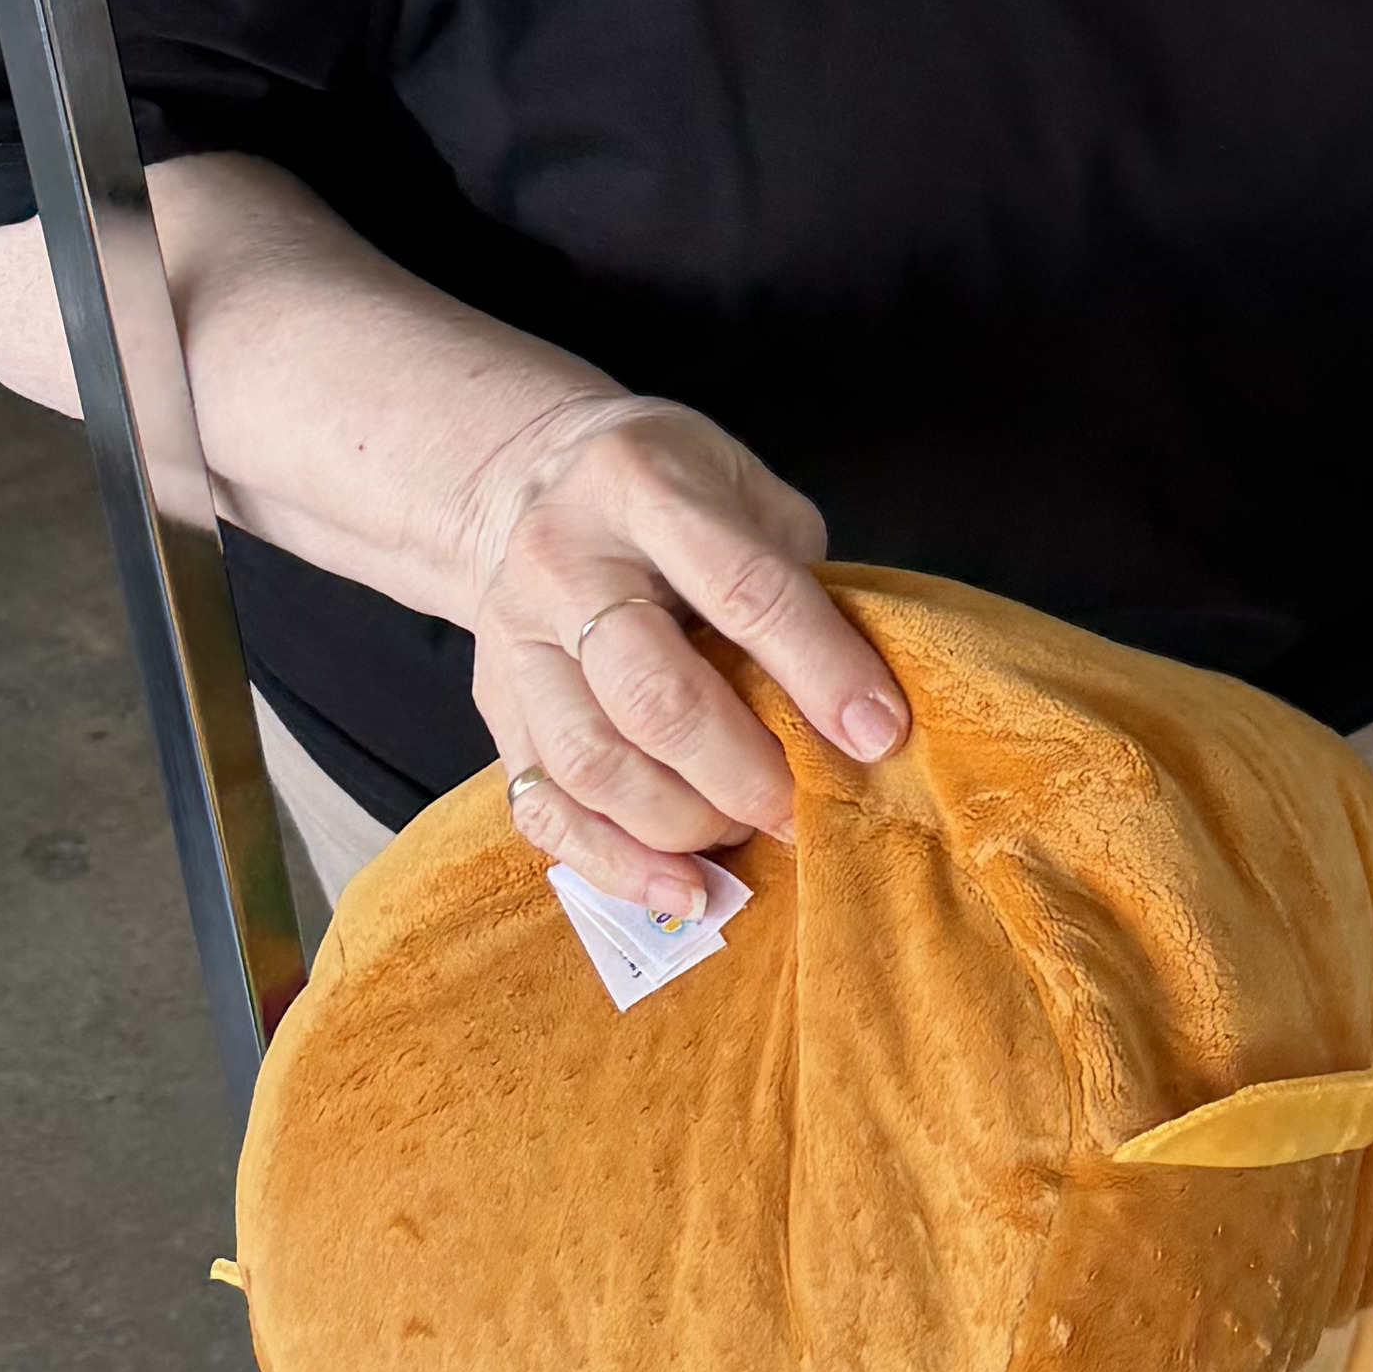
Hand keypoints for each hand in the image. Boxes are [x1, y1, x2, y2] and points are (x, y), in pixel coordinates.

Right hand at [456, 392, 905, 914]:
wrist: (520, 481)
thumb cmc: (668, 489)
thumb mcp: (742, 486)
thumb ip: (795, 574)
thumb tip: (858, 702)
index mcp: (640, 483)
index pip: (741, 589)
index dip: (817, 669)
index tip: (879, 734)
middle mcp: (563, 561)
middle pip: (652, 695)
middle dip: (745, 771)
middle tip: (805, 807)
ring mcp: (515, 639)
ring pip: (591, 763)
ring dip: (684, 824)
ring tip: (748, 834)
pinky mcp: (494, 707)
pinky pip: (542, 806)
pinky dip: (615, 864)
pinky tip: (683, 890)